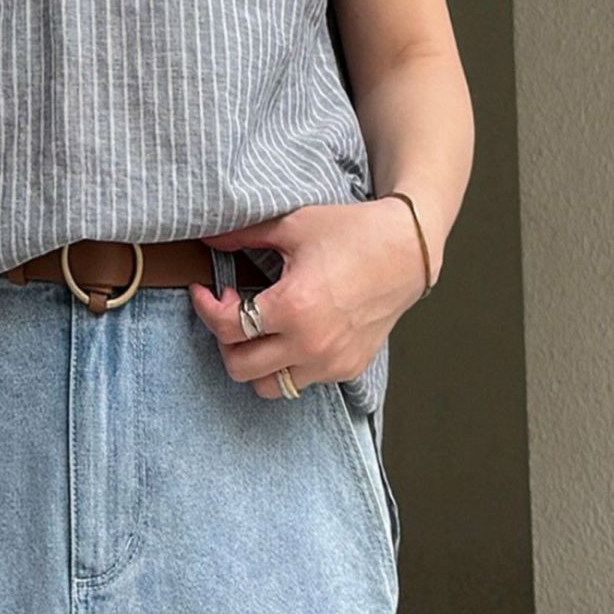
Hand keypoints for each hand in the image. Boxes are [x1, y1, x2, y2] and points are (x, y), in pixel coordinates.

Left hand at [188, 199, 427, 398]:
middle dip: (225, 340)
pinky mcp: (348, 368)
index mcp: (293, 307)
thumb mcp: (292, 226)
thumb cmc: (352, 233)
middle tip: (233, 308)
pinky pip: (302, 381)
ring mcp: (331, 362)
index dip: (206, 308)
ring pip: (269, 387)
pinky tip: (291, 332)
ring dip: (255, 361)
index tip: (207, 290)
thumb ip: (242, 235)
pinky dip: (288, 364)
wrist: (407, 250)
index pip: (227, 327)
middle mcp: (311, 344)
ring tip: (260, 328)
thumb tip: (206, 239)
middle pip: (240, 367)